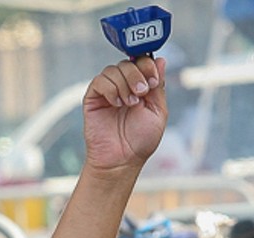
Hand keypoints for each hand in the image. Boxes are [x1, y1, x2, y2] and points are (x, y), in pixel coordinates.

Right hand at [82, 55, 167, 171]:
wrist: (122, 160)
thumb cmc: (140, 141)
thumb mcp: (158, 112)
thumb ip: (159, 86)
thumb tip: (160, 60)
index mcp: (140, 87)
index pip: (142, 62)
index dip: (147, 65)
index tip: (153, 82)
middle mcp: (123, 86)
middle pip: (128, 62)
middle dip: (137, 75)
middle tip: (141, 93)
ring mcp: (108, 92)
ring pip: (113, 69)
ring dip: (124, 84)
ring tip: (129, 104)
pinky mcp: (93, 98)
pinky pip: (100, 81)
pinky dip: (111, 89)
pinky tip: (117, 103)